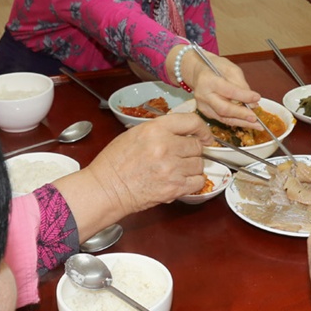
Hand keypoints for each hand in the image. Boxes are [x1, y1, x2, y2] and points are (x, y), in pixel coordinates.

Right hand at [78, 112, 208, 216]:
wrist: (106, 189)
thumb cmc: (114, 163)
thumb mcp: (134, 133)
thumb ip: (160, 130)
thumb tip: (182, 131)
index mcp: (155, 129)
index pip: (191, 121)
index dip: (202, 129)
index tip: (204, 135)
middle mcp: (166, 146)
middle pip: (197, 145)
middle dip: (192, 151)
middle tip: (181, 156)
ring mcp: (172, 168)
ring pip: (199, 164)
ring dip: (192, 167)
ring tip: (176, 170)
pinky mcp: (174, 188)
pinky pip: (198, 181)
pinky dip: (193, 182)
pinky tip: (181, 181)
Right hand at [181, 48, 260, 127]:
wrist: (198, 72)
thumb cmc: (215, 67)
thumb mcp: (230, 69)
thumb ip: (241, 84)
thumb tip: (252, 101)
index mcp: (208, 80)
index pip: (229, 91)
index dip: (244, 96)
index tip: (257, 98)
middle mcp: (203, 95)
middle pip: (224, 109)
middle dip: (241, 115)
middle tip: (256, 118)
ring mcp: (203, 106)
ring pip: (223, 118)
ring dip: (241, 122)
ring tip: (256, 125)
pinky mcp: (205, 112)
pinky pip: (222, 119)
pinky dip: (235, 121)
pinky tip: (246, 122)